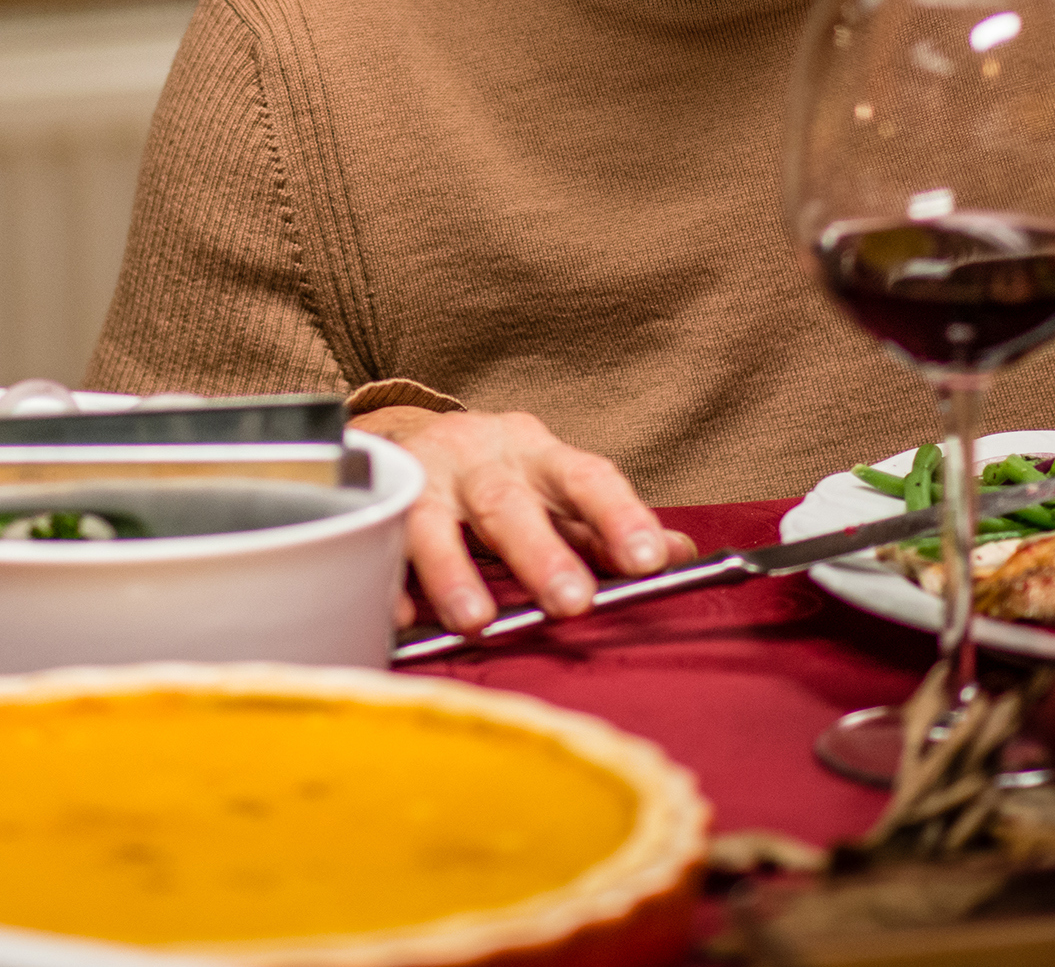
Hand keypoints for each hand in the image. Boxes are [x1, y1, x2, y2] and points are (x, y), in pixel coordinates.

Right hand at [351, 406, 698, 634]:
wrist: (409, 436)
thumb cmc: (498, 475)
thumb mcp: (555, 487)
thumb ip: (606, 524)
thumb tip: (679, 551)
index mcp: (535, 453)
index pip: (584, 477)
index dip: (617, 515)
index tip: (646, 559)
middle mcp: (478, 459)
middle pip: (508, 502)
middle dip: (539, 552)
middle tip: (570, 600)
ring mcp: (422, 478)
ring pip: (433, 518)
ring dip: (453, 570)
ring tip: (476, 619)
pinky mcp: (375, 503)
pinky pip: (375, 542)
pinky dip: (386, 582)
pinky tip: (399, 617)